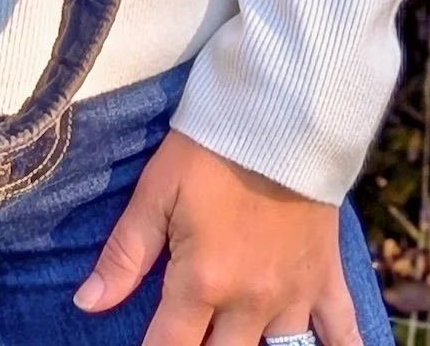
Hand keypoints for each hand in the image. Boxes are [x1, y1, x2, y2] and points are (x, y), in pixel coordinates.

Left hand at [76, 129, 363, 345]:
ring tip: (236, 340)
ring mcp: (293, 295)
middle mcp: (250, 302)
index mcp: (203, 281)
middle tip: (192, 332)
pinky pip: (342, 335)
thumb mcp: (158, 190)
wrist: (286, 107)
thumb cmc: (213, 144)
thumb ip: (125, 254)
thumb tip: (87, 304)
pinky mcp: (326, 278)